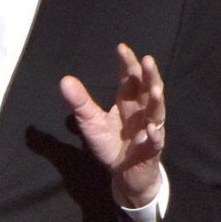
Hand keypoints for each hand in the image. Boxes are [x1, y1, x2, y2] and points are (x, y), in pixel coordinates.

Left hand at [60, 43, 165, 207]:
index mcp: (127, 102)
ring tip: (155, 88)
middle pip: (147, 90)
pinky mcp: (151, 150)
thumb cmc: (110, 143)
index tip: (122, 47)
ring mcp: (149, 130)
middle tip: (148, 60)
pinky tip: (150, 129)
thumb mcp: (90, 121)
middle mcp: (141, 112)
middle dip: (149, 76)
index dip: (127, 64)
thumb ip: (80, 102)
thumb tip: (64, 80)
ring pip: (156, 112)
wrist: (124, 174)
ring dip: (156, 101)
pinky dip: (154, 135)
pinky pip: (155, 142)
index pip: (129, 79)